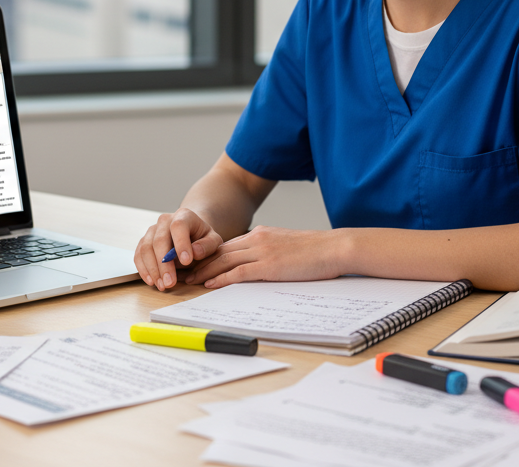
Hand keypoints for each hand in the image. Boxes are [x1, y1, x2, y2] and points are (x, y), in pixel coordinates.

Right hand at [134, 208, 223, 290]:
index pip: (179, 226)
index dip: (181, 243)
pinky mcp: (144, 242)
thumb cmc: (202, 238)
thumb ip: (207, 245)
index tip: (186, 261)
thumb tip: (195, 252)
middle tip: (171, 283)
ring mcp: (152, 230)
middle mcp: (165, 220)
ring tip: (162, 285)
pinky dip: (143, 269)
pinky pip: (139, 255)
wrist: (191, 233)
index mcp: (184, 216)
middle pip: (159, 240)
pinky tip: (152, 281)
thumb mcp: (213, 240)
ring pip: (146, 248)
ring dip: (153, 269)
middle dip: (164, 264)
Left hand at [185, 226, 344, 287]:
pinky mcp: (269, 266)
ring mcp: (263, 252)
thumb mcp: (287, 246)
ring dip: (204, 271)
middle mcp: (258, 240)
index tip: (194, 262)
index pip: (227, 245)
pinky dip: (221, 278)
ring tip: (189, 280)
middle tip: (183, 271)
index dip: (208, 255)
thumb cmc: (316, 251)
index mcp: (262, 234)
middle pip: (220, 252)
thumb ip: (270, 251)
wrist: (335, 247)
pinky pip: (239, 272)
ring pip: (224, 261)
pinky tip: (210, 284)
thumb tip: (259, 265)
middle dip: (199, 262)